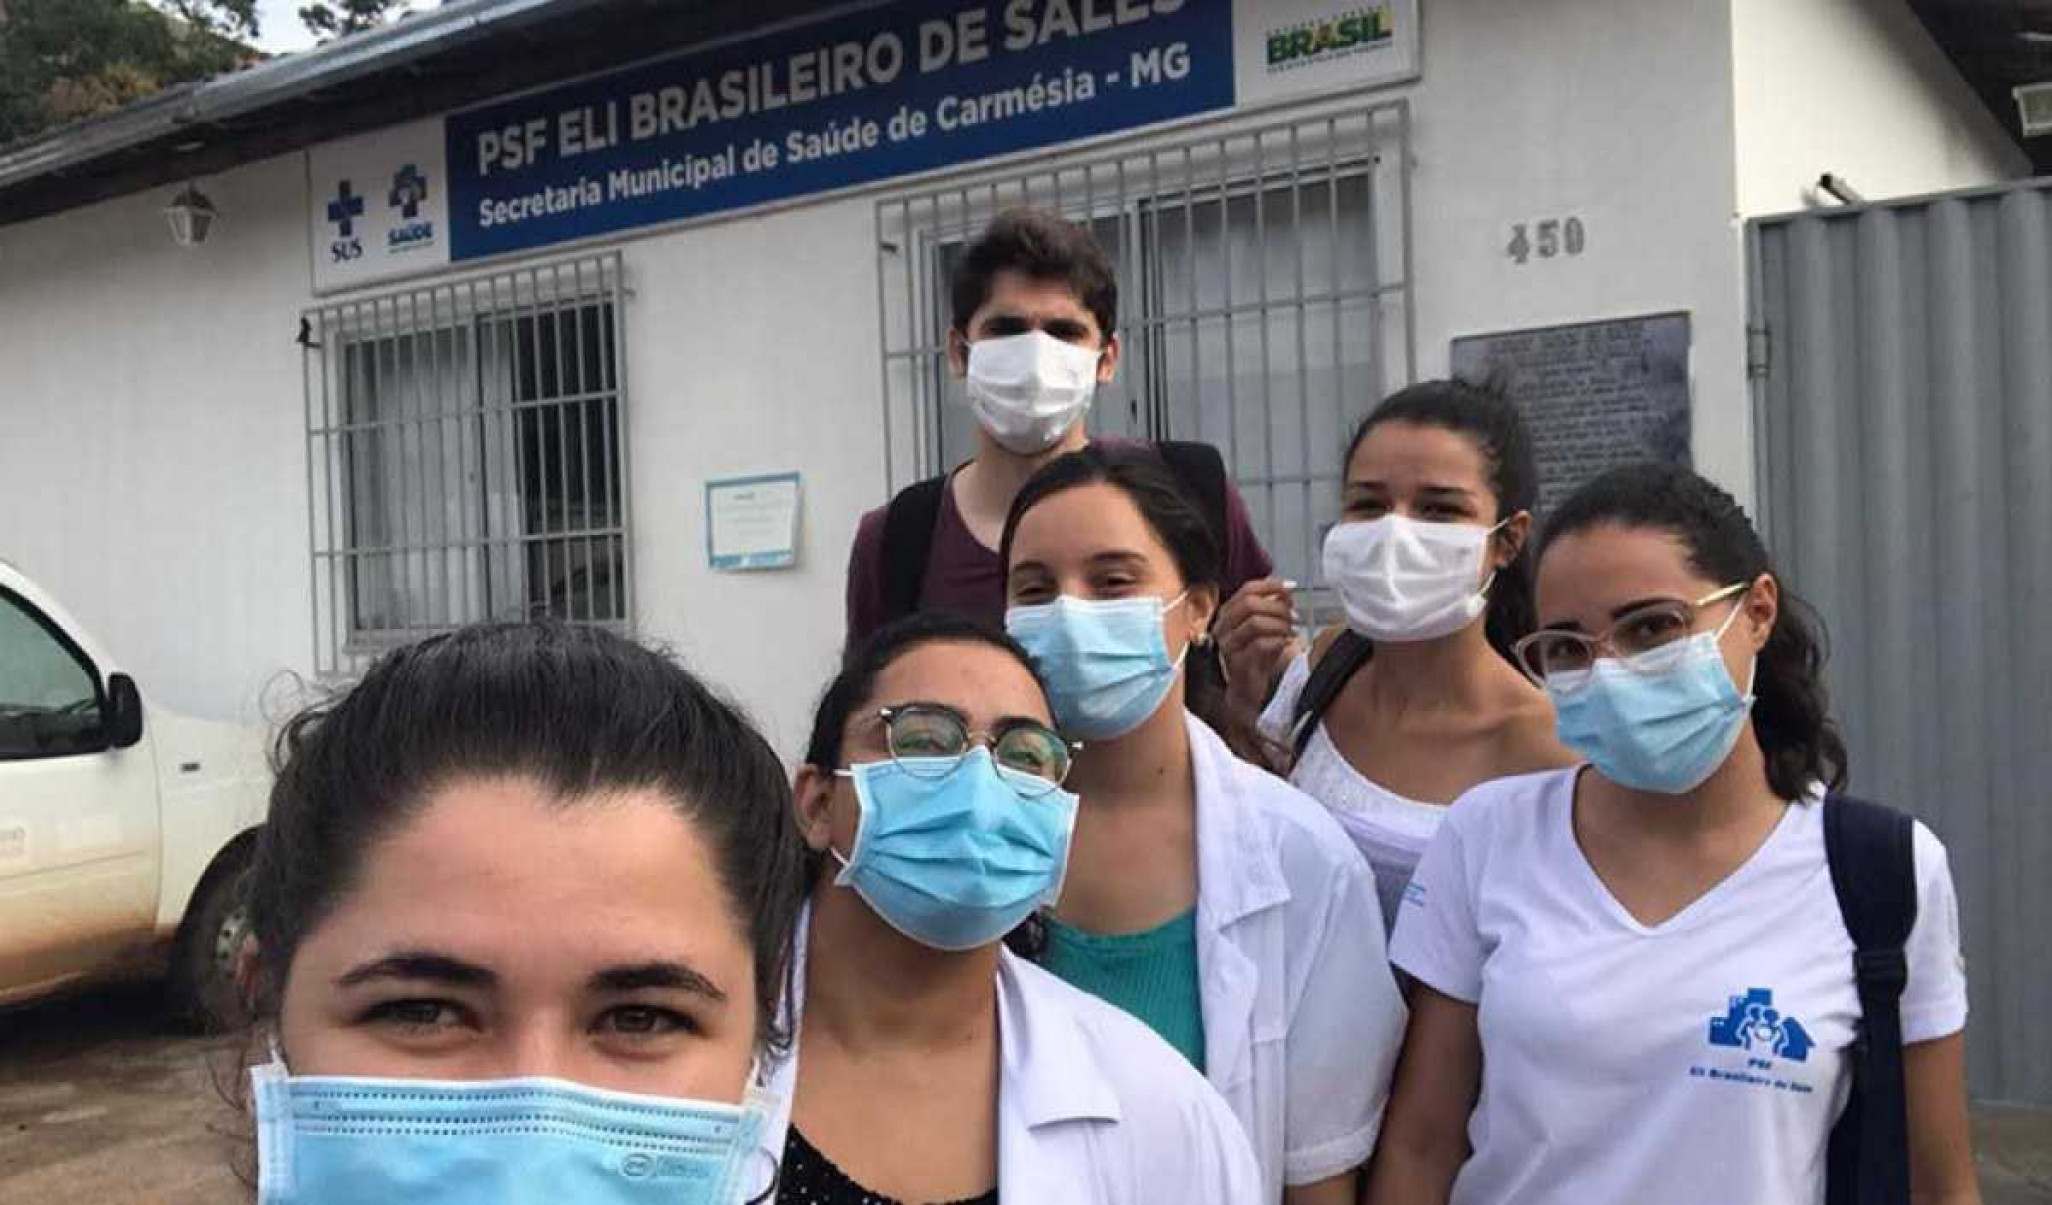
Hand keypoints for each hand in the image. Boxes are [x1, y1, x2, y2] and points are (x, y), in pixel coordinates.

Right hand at [1215, 578, 1300, 711]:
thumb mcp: (1266, 628)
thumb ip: (1272, 608)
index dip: (1271, 585)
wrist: (1249, 691)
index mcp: (1228, 614)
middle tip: (1293, 617)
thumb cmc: (1259, 658)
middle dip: (1277, 607)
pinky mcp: (1237, 663)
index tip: (1290, 589)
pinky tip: (1286, 644)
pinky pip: (1259, 644)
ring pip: (1254, 622)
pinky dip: (1278, 641)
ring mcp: (1228, 646)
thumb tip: (1286, 590)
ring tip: (1291, 632)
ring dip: (1279, 625)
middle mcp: (1223, 628)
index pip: (1247, 589)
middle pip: (1249, 603)